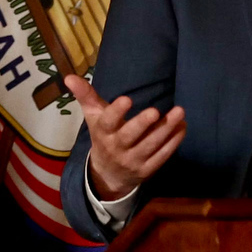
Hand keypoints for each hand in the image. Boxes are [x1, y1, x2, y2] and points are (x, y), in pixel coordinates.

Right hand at [64, 76, 186, 201]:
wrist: (108, 174)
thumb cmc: (103, 136)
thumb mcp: (93, 116)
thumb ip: (85, 95)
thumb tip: (69, 76)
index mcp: (103, 132)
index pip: (107, 122)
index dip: (116, 112)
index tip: (127, 99)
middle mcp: (116, 148)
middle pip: (129, 136)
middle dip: (142, 124)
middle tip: (155, 111)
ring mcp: (132, 161)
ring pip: (150, 145)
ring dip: (166, 130)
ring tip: (179, 113)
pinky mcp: (146, 170)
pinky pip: (162, 156)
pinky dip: (173, 142)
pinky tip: (182, 127)